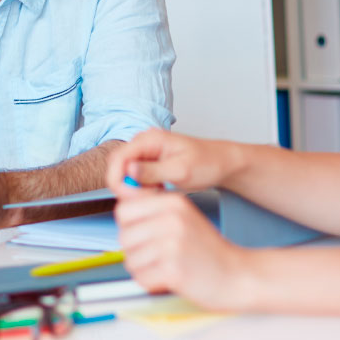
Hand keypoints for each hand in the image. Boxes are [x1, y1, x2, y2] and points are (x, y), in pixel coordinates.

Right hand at [106, 129, 233, 193]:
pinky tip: (159, 192)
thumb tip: (128, 170)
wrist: (222, 163)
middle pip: (118, 167)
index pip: (117, 158)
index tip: (129, 197)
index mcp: (149, 139)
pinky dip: (143, 188)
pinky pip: (136, 178)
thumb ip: (153, 171)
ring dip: (135, 189)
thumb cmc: (207, 163)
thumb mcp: (180, 170)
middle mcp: (143, 143)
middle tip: (145, 200)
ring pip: (125, 174)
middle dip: (126, 186)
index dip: (118, 180)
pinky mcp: (149, 164)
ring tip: (157, 195)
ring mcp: (146, 153)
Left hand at [114, 186, 242, 306]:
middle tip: (159, 257)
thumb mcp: (183, 217)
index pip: (124, 210)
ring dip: (144, 269)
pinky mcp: (173, 270)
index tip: (145, 236)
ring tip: (167, 267)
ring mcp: (172, 244)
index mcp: (173, 202)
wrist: (237, 275)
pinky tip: (170, 279)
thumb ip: (154, 210)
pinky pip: (141, 278)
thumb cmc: (207, 249)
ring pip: (130, 260)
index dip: (130, 227)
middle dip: (136, 251)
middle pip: (124, 236)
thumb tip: (121, 205)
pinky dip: (151, 284)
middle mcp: (172, 219)